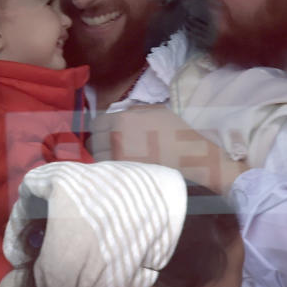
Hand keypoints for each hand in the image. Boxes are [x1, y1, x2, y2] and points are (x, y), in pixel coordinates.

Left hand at [90, 105, 247, 194]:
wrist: (194, 156)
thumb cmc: (176, 130)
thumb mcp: (153, 110)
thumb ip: (130, 111)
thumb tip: (112, 116)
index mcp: (122, 119)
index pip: (95, 124)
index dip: (101, 128)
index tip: (107, 133)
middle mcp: (115, 138)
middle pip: (92, 142)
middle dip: (100, 143)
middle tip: (113, 147)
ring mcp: (119, 159)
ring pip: (97, 159)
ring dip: (104, 158)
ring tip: (118, 159)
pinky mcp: (125, 175)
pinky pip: (108, 172)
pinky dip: (111, 171)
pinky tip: (123, 169)